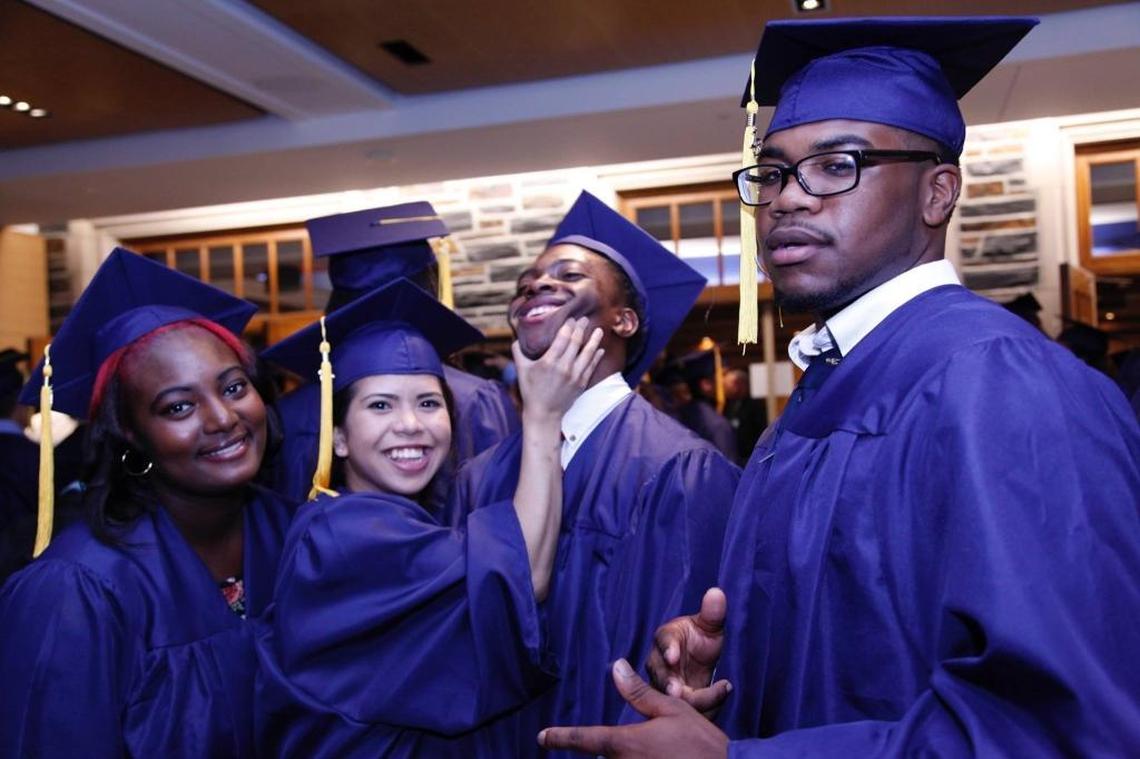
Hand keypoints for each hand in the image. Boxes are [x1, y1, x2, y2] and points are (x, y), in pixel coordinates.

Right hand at [514, 317, 603, 420]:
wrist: (544, 414)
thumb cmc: (531, 391)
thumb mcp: (521, 370)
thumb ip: (518, 352)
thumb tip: (516, 338)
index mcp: (549, 362)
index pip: (562, 338)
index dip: (568, 326)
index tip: (571, 318)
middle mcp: (564, 367)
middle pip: (576, 342)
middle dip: (581, 328)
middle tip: (584, 319)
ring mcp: (575, 376)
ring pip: (588, 353)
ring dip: (594, 340)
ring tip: (599, 330)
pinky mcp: (581, 383)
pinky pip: (592, 367)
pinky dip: (596, 357)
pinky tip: (600, 349)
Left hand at [537, 658, 728, 757]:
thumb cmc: (701, 741)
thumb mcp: (672, 709)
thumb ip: (640, 692)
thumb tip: (617, 667)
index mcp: (627, 744)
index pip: (586, 739)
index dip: (561, 737)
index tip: (542, 737)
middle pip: (602, 758)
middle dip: (604, 751)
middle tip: (621, 741)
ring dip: (621, 756)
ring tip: (647, 749)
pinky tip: (648, 757)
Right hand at [646, 587, 730, 715]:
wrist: (700, 662)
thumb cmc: (700, 639)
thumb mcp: (710, 626)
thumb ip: (712, 613)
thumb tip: (717, 592)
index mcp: (666, 638)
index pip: (663, 641)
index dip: (668, 649)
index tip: (674, 656)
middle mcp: (659, 663)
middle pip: (660, 674)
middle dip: (668, 683)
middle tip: (677, 691)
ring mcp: (664, 684)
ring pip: (670, 697)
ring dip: (683, 701)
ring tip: (704, 700)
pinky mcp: (674, 703)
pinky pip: (683, 710)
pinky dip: (700, 708)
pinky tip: (719, 698)